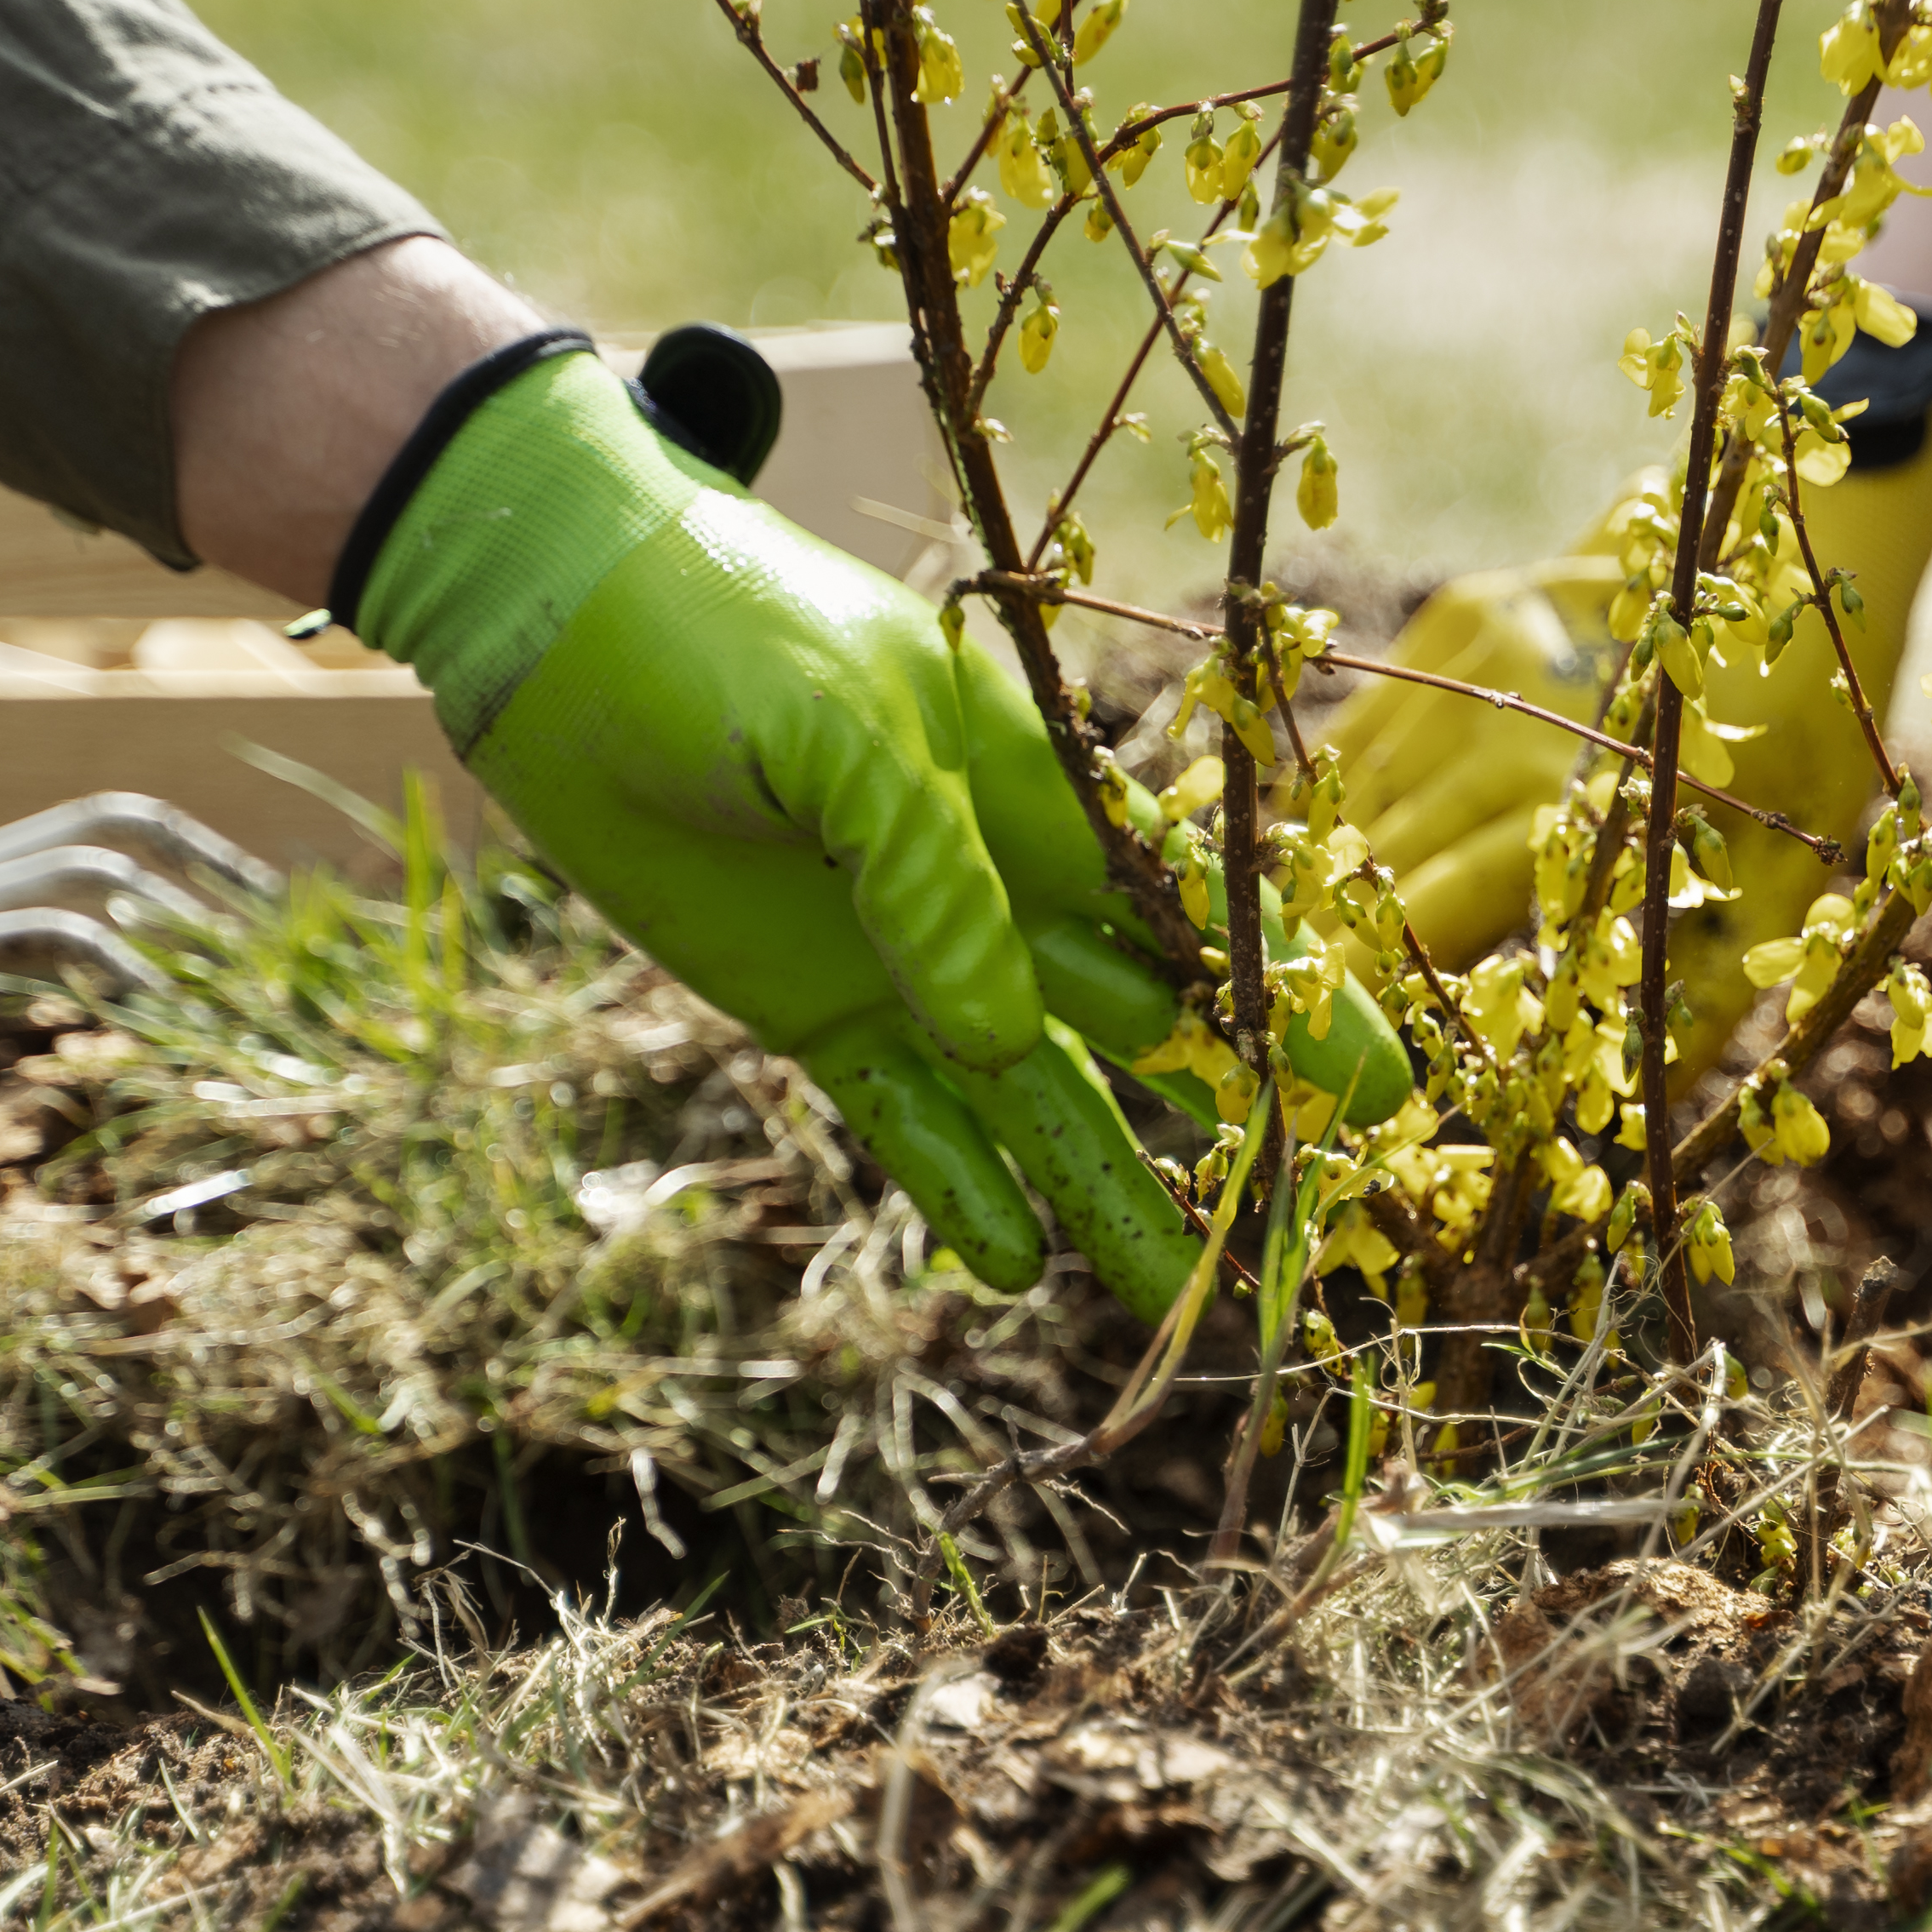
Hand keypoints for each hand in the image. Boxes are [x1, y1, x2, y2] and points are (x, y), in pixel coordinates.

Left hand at [350, 339, 1398, 1310]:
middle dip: (1236, 1114)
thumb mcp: (826, 726)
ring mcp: (914, 958)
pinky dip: (962, 1191)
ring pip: (1038, 1098)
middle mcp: (1000, 889)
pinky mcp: (819, 1010)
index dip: (1289, 996)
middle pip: (1149, 1021)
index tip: (1372, 1088)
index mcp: (1037, 793)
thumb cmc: (712, 631)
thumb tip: (1004, 1036)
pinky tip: (1011, 1266)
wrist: (558, 626)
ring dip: (1106, 1195)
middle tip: (1314, 1219)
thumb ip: (923, 871)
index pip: (1195, 909)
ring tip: (1177, 1305)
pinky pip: (909, 1121)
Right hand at [1325, 337, 1931, 1059]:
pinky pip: (1368, 719)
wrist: (1815, 552)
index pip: (1427, 919)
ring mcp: (1471, 656)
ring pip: (1352, 789)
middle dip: (1336, 947)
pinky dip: (1340, 789)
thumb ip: (1703, 1008)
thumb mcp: (1790, 888)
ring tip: (1305, 944)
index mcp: (1575, 807)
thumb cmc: (1813, 740)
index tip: (1349, 1065)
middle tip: (1306, 1023)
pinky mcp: (1462, 606)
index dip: (1379, 997)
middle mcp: (1504, 728)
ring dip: (1325, 870)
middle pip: (1373, 861)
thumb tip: (1623, 1133)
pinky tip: (1326, 846)